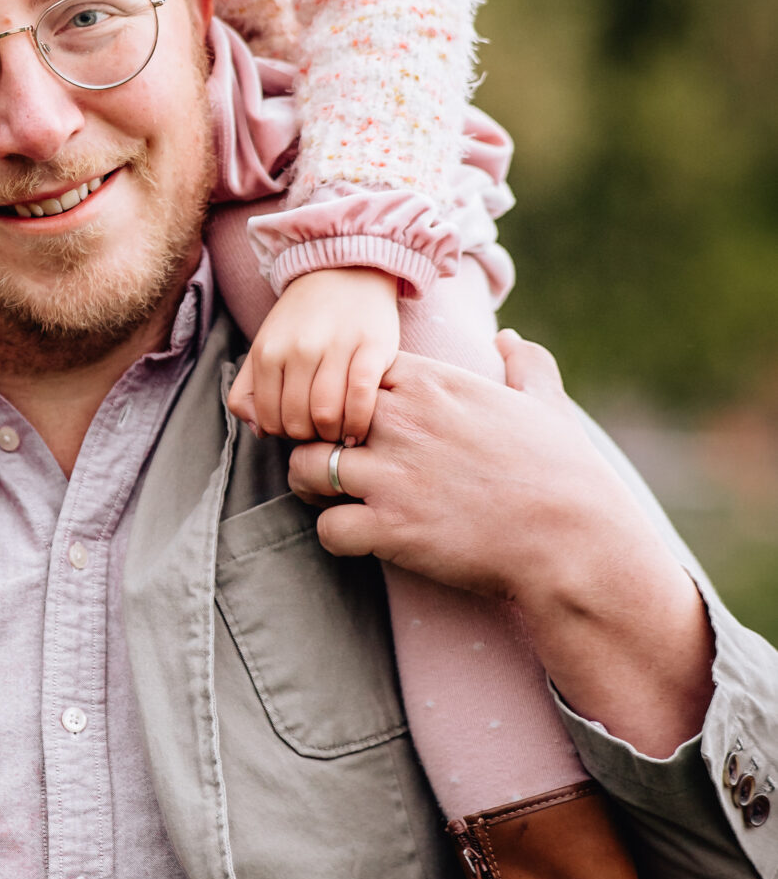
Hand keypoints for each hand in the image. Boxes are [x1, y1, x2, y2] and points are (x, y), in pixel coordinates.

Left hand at [228, 266, 400, 442]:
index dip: (283, 434)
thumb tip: (259, 431)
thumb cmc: (304, 318)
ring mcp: (335, 347)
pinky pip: (361, 397)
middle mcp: (298, 349)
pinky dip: (359, 422)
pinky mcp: (372, 346)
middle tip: (321, 431)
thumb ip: (249, 389)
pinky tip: (358, 427)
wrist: (345, 271)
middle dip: (309, 437)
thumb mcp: (265, 346)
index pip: (269, 419)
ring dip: (334, 434)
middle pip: (298, 422)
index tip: (298, 428)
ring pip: (327, 415)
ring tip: (340, 432)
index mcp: (267, 352)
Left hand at [287, 334, 712, 754]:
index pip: (352, 369)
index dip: (350, 396)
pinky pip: (326, 529)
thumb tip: (508, 338)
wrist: (576, 540)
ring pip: (302, 467)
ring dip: (311, 486)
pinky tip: (362, 538)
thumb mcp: (547, 404)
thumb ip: (524, 364)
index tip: (368, 424)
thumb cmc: (567, 473)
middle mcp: (403, 421)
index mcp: (433, 383)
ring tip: (338, 500)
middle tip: (337, 462)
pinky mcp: (389, 529)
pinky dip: (335, 536)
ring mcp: (391, 475)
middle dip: (317, 437)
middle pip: (315, 413)